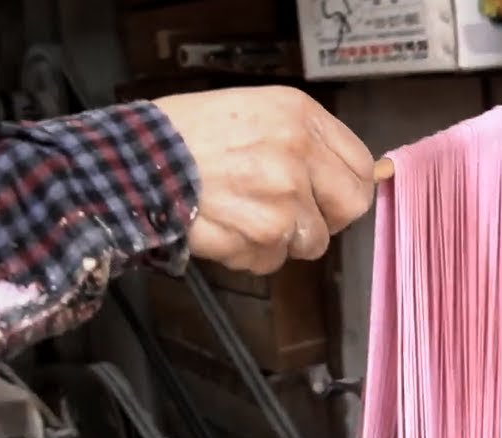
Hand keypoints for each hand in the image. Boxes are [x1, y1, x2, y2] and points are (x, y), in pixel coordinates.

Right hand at [154, 86, 373, 273]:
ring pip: (310, 242)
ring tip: (242, 214)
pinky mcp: (262, 237)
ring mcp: (283, 200)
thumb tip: (368, 173)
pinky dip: (250, 254)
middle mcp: (299, 155)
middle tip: (293, 214)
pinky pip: (272, 261)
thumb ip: (308, 140)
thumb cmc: (187, 134)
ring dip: (281, 239)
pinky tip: (224, 227)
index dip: (347, 186)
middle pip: (350, 208)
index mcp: (300, 116)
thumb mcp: (255, 111)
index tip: (332, 195)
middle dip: (326, 218)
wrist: (133, 161)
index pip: (361, 165)